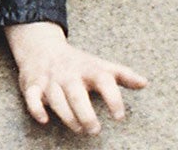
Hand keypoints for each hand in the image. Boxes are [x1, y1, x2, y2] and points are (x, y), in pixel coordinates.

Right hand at [6, 22, 145, 134]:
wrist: (41, 47)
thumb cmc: (76, 63)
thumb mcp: (100, 65)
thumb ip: (123, 75)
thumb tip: (145, 83)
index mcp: (88, 69)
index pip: (104, 80)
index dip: (113, 98)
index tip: (119, 116)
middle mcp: (69, 74)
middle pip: (77, 94)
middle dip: (86, 114)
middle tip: (95, 130)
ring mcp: (50, 80)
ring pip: (57, 99)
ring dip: (68, 116)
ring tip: (80, 129)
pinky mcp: (33, 85)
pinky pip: (32, 97)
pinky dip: (37, 108)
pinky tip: (45, 119)